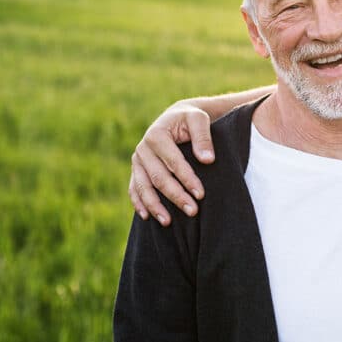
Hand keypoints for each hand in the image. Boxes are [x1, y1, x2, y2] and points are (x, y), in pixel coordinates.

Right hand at [129, 101, 214, 225]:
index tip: (201, 194)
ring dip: (155, 206)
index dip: (187, 179)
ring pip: (143, 187)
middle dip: (175, 196)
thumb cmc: (190, 119)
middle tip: (192, 211)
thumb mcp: (199, 119)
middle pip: (159, 177)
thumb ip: (203, 137)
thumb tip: (208, 160)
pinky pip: (134, 188)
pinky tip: (147, 217)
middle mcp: (143, 148)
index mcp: (157, 134)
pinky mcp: (136, 170)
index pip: (174, 162)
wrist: (175, 118)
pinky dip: (139, 203)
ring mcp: (137, 160)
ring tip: (168, 222)